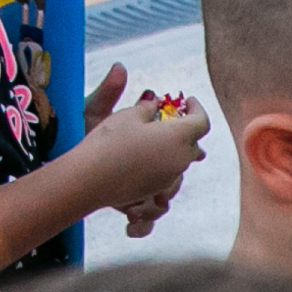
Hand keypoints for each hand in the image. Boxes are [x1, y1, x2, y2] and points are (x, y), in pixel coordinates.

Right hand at [70, 61, 207, 221]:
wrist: (89, 179)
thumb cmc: (110, 141)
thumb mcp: (129, 115)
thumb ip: (147, 107)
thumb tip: (154, 102)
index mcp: (179, 137)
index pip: (201, 121)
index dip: (196, 109)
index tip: (187, 101)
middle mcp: (180, 160)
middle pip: (194, 144)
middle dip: (186, 129)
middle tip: (172, 118)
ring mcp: (168, 179)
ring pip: (181, 162)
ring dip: (175, 148)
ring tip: (161, 139)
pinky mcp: (154, 191)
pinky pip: (167, 176)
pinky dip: (163, 164)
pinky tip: (148, 158)